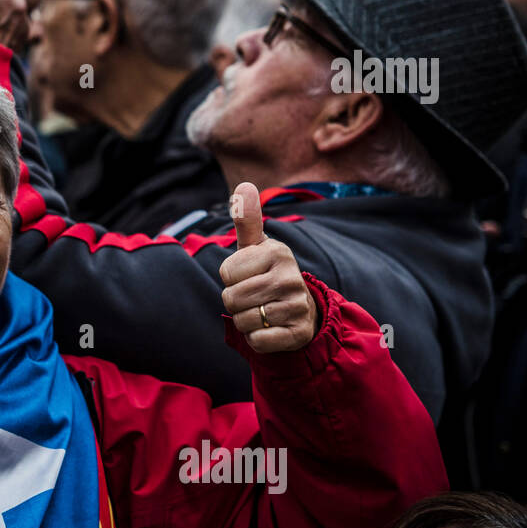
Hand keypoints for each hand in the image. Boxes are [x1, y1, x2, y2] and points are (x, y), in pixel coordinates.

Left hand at [219, 182, 318, 352]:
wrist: (300, 310)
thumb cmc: (267, 274)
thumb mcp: (256, 247)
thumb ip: (247, 220)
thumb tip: (244, 186)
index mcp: (277, 252)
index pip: (226, 273)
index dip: (231, 278)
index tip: (250, 275)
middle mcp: (291, 277)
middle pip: (231, 299)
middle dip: (236, 302)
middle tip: (255, 296)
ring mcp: (298, 306)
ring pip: (243, 321)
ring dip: (246, 321)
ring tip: (263, 310)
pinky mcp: (299, 333)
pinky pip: (258, 341)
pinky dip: (257, 339)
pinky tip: (271, 328)